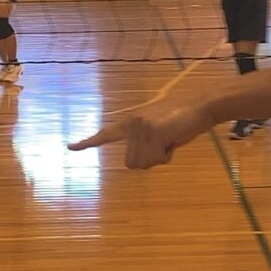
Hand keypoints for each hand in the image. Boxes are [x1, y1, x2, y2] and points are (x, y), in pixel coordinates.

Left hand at [69, 100, 210, 169]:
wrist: (200, 106)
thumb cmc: (183, 121)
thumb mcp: (160, 131)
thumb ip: (146, 142)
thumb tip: (137, 162)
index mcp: (130, 122)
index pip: (106, 134)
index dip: (88, 142)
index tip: (70, 147)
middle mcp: (131, 124)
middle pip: (132, 164)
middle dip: (151, 160)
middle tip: (166, 142)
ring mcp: (141, 127)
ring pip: (143, 164)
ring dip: (159, 158)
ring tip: (170, 139)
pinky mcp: (153, 132)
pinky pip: (155, 160)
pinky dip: (167, 156)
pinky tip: (173, 139)